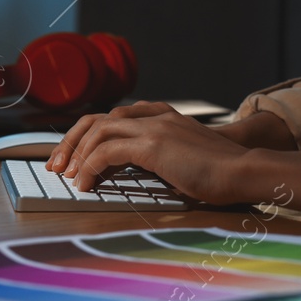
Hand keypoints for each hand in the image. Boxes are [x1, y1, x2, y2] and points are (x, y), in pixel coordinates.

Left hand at [46, 101, 291, 204]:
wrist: (244, 171)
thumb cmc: (221, 174)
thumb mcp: (184, 160)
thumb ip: (160, 158)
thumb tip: (130, 173)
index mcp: (162, 116)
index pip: (112, 117)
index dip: (87, 136)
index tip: (73, 158)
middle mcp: (155, 115)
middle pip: (97, 118)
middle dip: (71, 141)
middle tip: (57, 165)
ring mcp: (154, 127)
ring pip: (97, 131)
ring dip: (76, 155)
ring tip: (69, 178)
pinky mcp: (153, 144)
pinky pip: (107, 151)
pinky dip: (90, 167)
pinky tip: (86, 184)